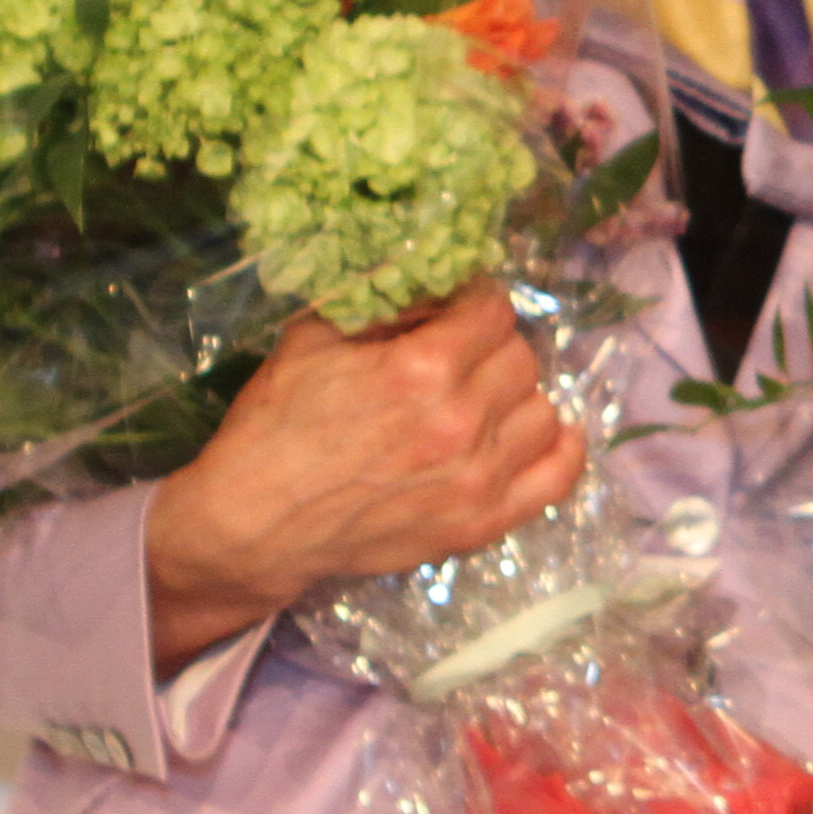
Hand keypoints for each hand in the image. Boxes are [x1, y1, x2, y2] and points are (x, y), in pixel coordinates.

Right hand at [142, 284, 579, 667]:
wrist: (253, 526)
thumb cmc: (274, 427)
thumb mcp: (313, 340)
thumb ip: (381, 307)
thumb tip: (434, 286)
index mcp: (421, 368)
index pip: (492, 309)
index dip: (475, 300)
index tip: (459, 307)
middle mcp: (460, 421)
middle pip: (520, 357)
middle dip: (491, 346)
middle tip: (460, 355)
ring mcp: (477, 479)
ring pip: (542, 412)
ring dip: (516, 398)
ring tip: (481, 399)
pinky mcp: (480, 525)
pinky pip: (557, 477)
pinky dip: (559, 449)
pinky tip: (541, 432)